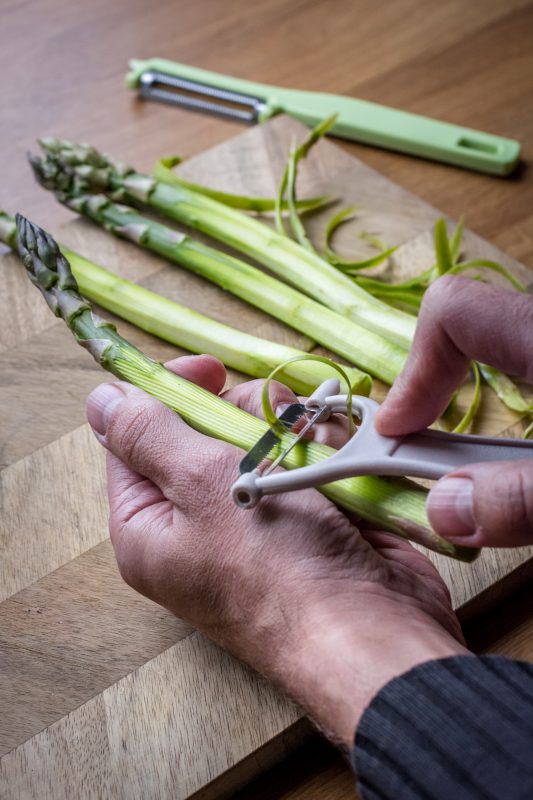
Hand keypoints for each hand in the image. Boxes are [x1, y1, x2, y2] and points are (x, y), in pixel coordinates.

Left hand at [86, 354, 465, 748]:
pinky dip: (323, 451)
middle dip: (245, 414)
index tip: (212, 370)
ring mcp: (254, 520)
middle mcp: (196, 522)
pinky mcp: (305, 516)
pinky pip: (304, 457)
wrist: (372, 631)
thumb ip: (150, 433)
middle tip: (277, 421)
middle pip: (206, 429)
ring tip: (319, 452)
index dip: (170, 393)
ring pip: (262, 437)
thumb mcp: (200, 484)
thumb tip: (99, 400)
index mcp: (149, 524)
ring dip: (293, 432)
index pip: (136, 436)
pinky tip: (342, 462)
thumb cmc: (277, 565)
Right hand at [377, 274, 532, 547]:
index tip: (394, 433)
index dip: (411, 373)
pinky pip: (529, 371)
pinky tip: (517, 459)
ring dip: (474, 405)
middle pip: (468, 333)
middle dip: (435, 393)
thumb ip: (521, 499)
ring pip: (503, 352)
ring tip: (469, 465)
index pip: (452, 314)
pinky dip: (511, 411)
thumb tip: (445, 509)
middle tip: (420, 452)